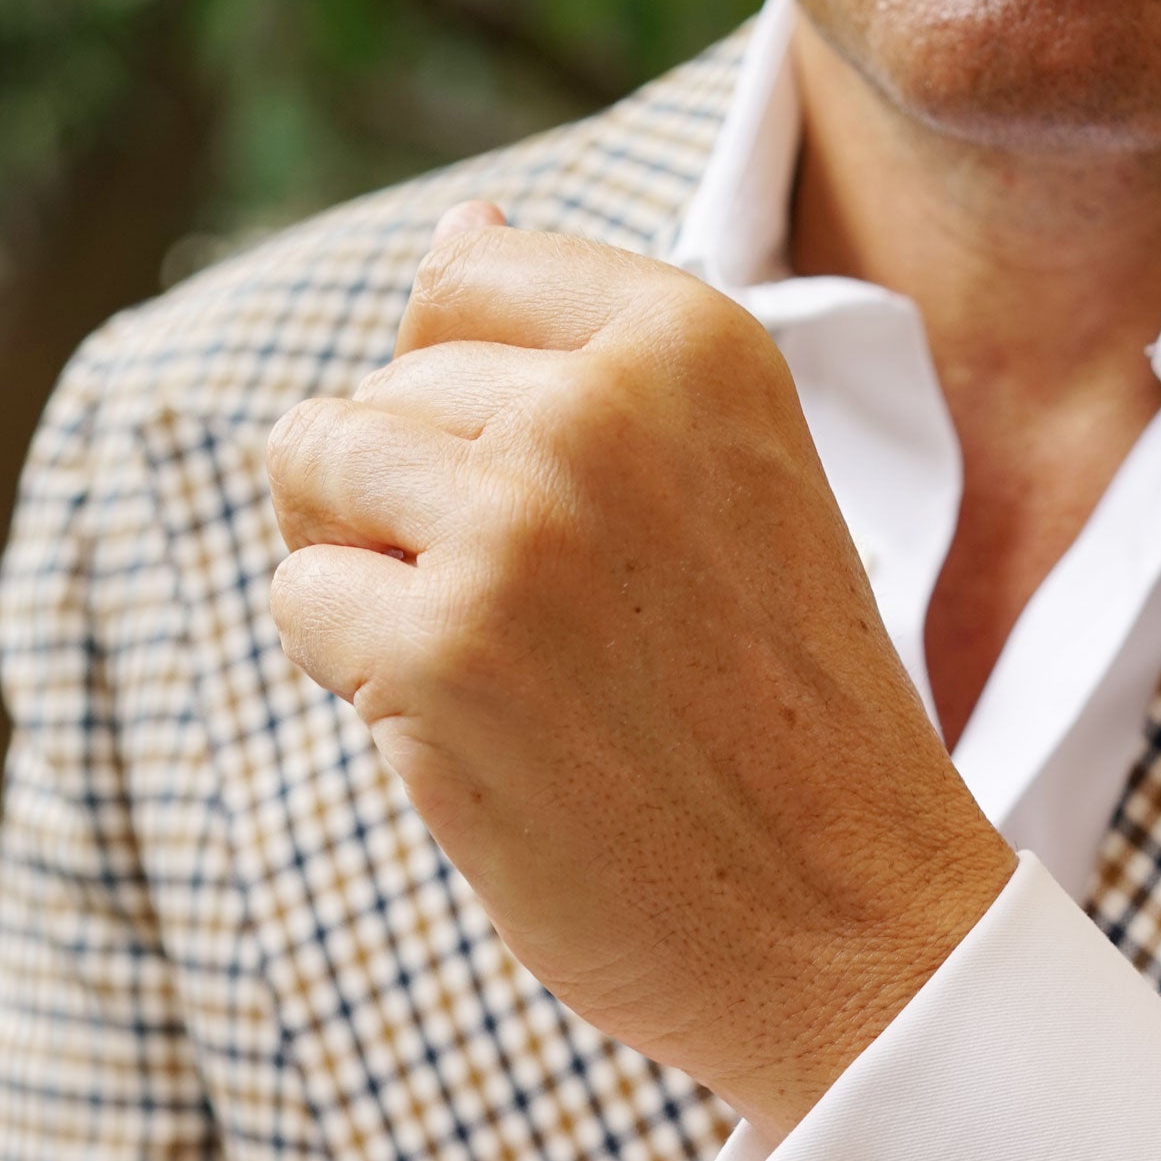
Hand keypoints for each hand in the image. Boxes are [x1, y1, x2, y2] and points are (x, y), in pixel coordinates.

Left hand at [264, 204, 1013, 1136]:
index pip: (466, 278)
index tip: (565, 525)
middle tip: (554, 644)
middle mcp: (601, 411)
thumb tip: (465, 225)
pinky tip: (480, 739)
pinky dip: (357, 679)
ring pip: (314, 469)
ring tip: (502, 676)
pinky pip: (300, 602)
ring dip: (373, 579)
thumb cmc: (794, 735)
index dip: (471, 408)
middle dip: (418, 511)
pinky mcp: (443, 658)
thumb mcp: (743, 488)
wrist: (859, 934)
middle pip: (384, 390)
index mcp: (692, 343)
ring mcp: (514, 530)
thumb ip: (606, 368)